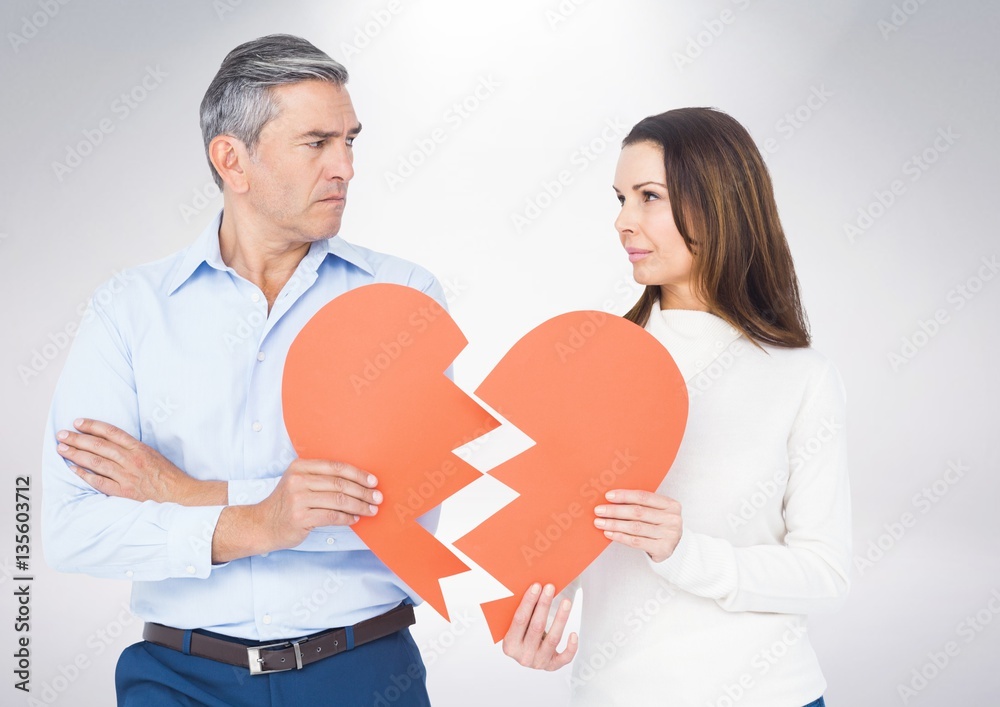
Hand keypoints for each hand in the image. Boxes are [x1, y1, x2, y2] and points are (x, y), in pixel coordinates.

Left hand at [55, 418, 222, 504]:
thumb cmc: (168, 474)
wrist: (180, 494)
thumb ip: (133, 448)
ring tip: (62, 448)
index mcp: (140, 448)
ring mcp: (126, 476)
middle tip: (62, 434)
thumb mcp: (154, 453)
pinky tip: (74, 469)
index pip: (112, 433)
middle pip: (99, 446)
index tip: (78, 422)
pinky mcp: (124, 491)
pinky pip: (100, 482)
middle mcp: (131, 460)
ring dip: (76, 454)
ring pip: (96, 462)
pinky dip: (85, 475)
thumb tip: (112, 442)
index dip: (93, 426)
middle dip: (78, 439)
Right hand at [248, 459, 382, 554]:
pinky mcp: (300, 517)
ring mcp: (298, 499)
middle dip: (363, 491)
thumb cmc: (287, 504)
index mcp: (300, 466)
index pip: (336, 467)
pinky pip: (332, 516)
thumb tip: (358, 482)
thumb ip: (322, 478)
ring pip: (338, 500)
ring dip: (359, 505)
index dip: (358, 474)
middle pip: (339, 483)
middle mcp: (298, 480)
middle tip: (377, 498)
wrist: (262, 524)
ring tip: (371, 510)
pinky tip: (355, 519)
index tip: (373, 481)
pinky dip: (347, 518)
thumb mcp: (299, 483)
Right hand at [502, 583, 577, 669]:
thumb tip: (534, 588)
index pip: (519, 620)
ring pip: (553, 639)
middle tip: (550, 588)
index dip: (528, 602)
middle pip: (536, 627)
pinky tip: (574, 634)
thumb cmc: (521, 636)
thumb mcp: (515, 628)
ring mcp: (539, 662)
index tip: (536, 586)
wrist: (526, 656)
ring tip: (566, 602)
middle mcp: (524, 656)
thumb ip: (522, 613)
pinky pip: (564, 658)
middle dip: (544, 605)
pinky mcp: (552, 666)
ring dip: (560, 618)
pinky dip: (571, 647)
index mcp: (510, 645)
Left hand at [594, 489, 682, 562]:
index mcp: (671, 504)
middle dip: (615, 511)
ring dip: (614, 524)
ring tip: (600, 522)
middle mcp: (672, 519)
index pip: (643, 497)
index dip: (624, 495)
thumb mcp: (657, 510)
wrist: (672, 546)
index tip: (608, 496)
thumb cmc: (660, 524)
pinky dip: (620, 537)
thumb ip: (641, 504)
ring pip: (635, 528)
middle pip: (638, 512)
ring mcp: (669, 535)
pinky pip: (636, 541)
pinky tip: (609, 533)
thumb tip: (612, 499)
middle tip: (599, 510)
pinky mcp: (662, 549)